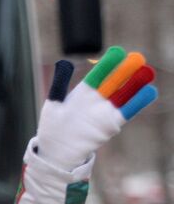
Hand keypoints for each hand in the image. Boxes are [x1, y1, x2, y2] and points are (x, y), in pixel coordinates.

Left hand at [36, 47, 156, 168]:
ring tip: (147, 72)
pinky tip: (149, 92)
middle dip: (125, 71)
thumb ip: (59, 83)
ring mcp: (105, 111)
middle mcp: (97, 99)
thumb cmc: (53, 126)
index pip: (98, 75)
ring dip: (135, 84)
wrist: (57, 150)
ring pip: (123, 95)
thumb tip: (64, 62)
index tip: (118, 52)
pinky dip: (137, 103)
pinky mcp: (112, 124)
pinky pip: (127, 112)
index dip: (108, 65)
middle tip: (137, 58)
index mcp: (83, 91)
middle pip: (114, 82)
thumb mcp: (54, 103)